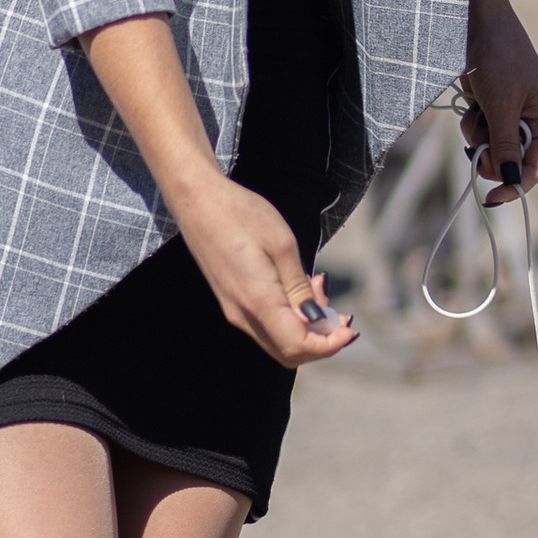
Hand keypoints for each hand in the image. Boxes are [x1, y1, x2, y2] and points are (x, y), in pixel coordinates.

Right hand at [81, 8, 352, 366]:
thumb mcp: (279, 240)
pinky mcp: (228, 291)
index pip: (298, 347)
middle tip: (338, 308)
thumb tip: (320, 318)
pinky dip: (287, 309)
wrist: (188, 186)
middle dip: (319, 338)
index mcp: (254, 297)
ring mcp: (231, 302)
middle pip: (287, 351)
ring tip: (319, 288)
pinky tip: (299, 280)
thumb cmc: (236, 206)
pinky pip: (264, 316)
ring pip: (276, 335)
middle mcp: (240, 308)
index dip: (328, 345)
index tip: (349, 324)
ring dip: (304, 322)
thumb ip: (298, 284)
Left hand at [456, 0, 537, 199]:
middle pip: (512, 163)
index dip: (515, 185)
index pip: (537, 168)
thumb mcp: (502, 105)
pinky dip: (473, 125)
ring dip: (478, 137)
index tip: (490, 197)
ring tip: (476, 112)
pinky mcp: (494, 110)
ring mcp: (513, 117)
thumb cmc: (499, 56)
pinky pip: (481, 135)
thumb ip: (505, 145)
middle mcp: (536, 123)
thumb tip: (511, 179)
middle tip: (478, 140)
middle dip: (491, 154)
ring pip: (493, 150)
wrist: (476, 20)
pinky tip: (472, 104)